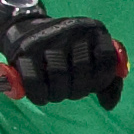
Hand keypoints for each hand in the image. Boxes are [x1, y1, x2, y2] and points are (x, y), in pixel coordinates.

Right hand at [0, 0, 127, 107]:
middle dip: (78, 90)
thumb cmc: (65, 49)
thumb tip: (108, 105)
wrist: (26, 28)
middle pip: (82, 70)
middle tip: (70, 91)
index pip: (107, 59)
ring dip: (58, 94)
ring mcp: (47, 39)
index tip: (92, 87)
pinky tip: (42, 97)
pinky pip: (35, 81)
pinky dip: (39, 95)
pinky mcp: (24, 50)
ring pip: (58, 75)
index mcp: (93, 30)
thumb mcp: (89, 54)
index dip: (102, 80)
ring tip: (56, 93)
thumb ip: (106, 77)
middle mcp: (71, 30)